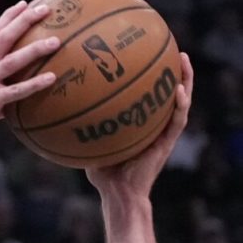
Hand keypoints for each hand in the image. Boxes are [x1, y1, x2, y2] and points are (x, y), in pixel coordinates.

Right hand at [0, 1, 60, 162]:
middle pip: (2, 38)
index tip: (25, 3)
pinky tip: (52, 78)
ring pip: (11, 61)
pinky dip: (34, 84)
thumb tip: (26, 92)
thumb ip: (4, 90)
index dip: (8, 17)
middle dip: (23, 20)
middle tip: (45, 9)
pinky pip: (15, 91)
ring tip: (57, 41)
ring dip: (34, 49)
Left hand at [86, 52, 193, 198]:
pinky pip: (176, 121)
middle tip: (171, 47)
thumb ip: (80, 126)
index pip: (149, 94)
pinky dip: (180, 105)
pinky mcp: (167, 143)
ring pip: (180, 101)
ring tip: (183, 59)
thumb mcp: (90, 142)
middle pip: (168, 91)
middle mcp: (155, 125)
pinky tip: (179, 90)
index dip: (150, 75)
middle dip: (171, 69)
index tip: (146, 53)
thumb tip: (57, 109)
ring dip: (185, 80)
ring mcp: (163, 133)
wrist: (119, 195)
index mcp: (141, 123)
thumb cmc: (103, 173)